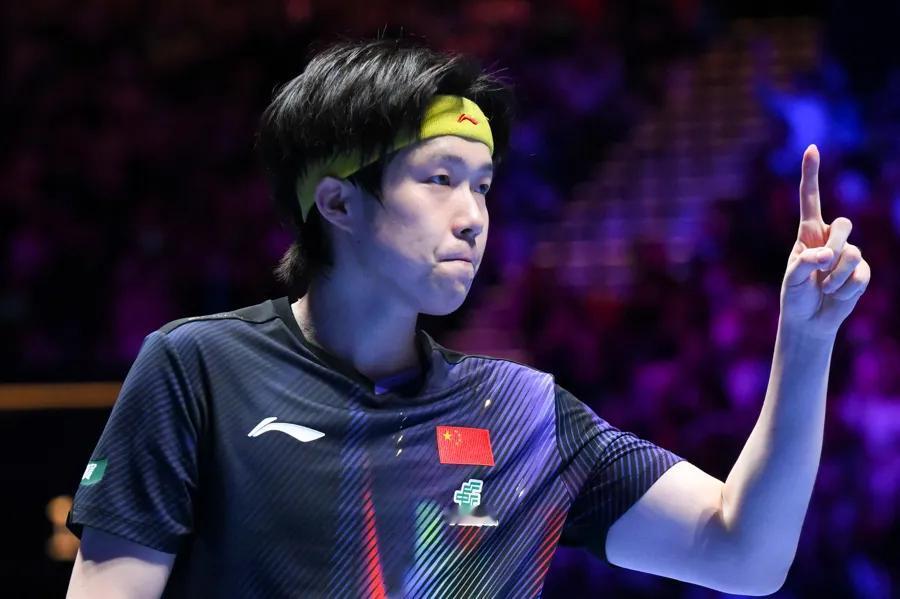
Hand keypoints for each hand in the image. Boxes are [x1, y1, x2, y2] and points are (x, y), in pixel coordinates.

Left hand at [780, 145, 870, 338]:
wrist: (809, 320)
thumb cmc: (795, 296)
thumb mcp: (792, 279)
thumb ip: (805, 263)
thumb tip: (827, 256)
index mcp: (809, 234)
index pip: (811, 200)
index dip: (812, 174)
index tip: (811, 148)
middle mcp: (831, 239)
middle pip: (844, 224)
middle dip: (834, 247)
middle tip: (820, 268)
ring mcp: (849, 254)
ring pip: (852, 252)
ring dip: (834, 276)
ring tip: (824, 288)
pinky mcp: (861, 272)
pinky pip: (859, 274)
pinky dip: (845, 288)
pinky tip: (836, 294)